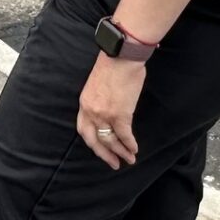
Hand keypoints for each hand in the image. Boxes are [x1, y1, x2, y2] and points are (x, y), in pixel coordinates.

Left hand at [77, 53, 144, 168]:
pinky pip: (125, 135)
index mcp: (84, 104)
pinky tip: (135, 149)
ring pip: (111, 140)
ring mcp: (105, 114)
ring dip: (121, 152)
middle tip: (114, 163)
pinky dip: (130, 144)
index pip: (84, 129)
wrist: (121, 56)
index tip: (100, 149)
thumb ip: (99, 100)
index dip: (92, 142)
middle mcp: (91, 112)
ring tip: (129, 159)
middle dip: (104, 154)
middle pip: (95, 140)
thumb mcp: (96, 85)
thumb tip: (108, 109)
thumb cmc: (112, 66)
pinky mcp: (120, 114)